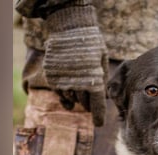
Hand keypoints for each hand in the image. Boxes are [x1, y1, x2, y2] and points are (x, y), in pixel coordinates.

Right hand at [43, 3, 106, 125]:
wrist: (69, 27)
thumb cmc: (91, 42)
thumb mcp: (102, 60)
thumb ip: (103, 79)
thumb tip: (105, 96)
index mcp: (94, 81)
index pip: (97, 105)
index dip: (98, 116)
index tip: (99, 124)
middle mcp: (78, 84)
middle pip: (84, 103)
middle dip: (89, 104)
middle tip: (90, 99)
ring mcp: (63, 81)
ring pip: (71, 99)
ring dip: (77, 97)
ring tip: (79, 88)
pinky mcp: (52, 78)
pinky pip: (59, 92)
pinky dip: (64, 94)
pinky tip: (69, 89)